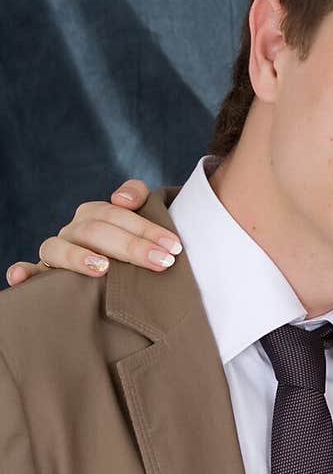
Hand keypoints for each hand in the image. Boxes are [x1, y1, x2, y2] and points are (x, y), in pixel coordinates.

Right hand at [5, 180, 180, 285]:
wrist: (119, 275)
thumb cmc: (134, 249)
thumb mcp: (142, 226)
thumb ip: (139, 199)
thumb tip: (120, 198)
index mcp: (95, 215)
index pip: (117, 213)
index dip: (145, 227)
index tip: (173, 247)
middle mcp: (74, 230)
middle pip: (95, 231)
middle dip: (131, 246)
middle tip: (161, 262)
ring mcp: (58, 251)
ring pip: (59, 247)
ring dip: (79, 257)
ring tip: (103, 268)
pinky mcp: (44, 273)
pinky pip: (31, 272)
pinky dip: (23, 272)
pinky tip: (18, 275)